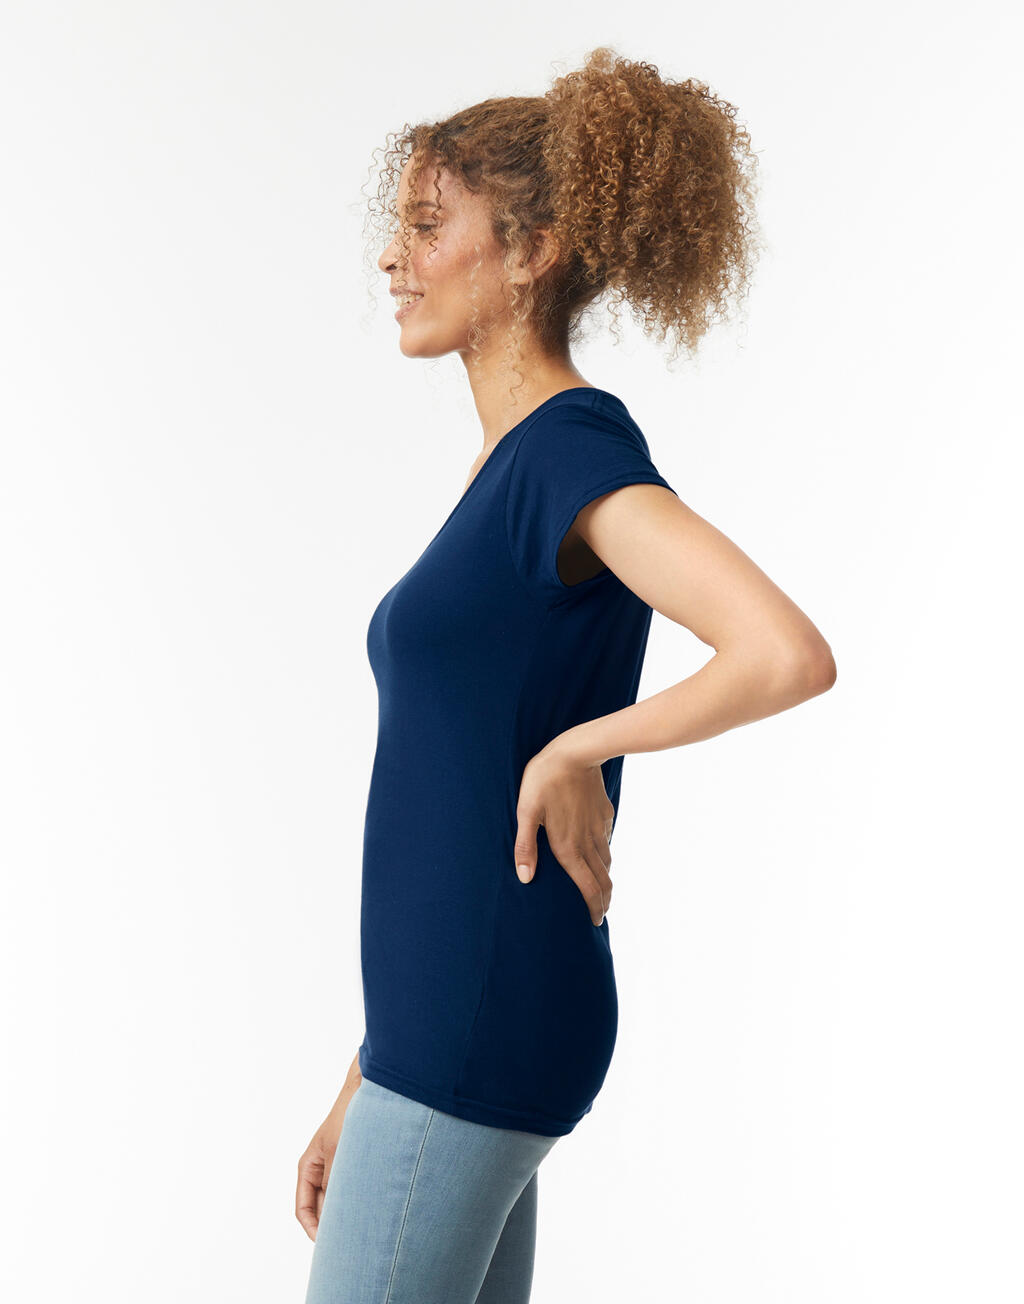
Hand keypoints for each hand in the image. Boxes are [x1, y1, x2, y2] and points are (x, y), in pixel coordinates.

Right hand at [295, 1063, 361, 1240]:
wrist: (365, 1091)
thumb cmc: (348, 1116)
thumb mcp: (338, 1153)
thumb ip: (334, 1183)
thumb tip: (336, 1214)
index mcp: (308, 1167)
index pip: (303, 1209)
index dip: (313, 1230)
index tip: (327, 1245)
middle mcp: (319, 1170)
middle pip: (320, 1209)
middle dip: (331, 1226)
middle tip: (347, 1245)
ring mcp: (335, 1167)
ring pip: (336, 1200)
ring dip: (346, 1213)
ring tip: (361, 1229)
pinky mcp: (352, 1164)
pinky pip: (350, 1190)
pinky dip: (356, 1201)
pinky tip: (371, 1209)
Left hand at [514, 741, 614, 925]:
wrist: (574, 752)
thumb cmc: (543, 781)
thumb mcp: (526, 812)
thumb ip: (525, 846)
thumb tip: (525, 878)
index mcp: (568, 847)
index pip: (588, 887)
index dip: (593, 907)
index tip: (595, 921)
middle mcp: (587, 842)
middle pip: (603, 880)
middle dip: (603, 900)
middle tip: (601, 913)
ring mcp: (598, 827)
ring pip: (606, 861)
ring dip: (606, 879)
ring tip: (602, 889)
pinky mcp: (604, 813)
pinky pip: (606, 839)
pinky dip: (605, 854)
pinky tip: (599, 853)